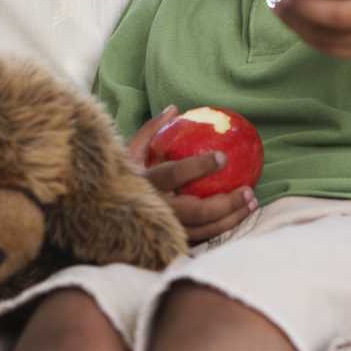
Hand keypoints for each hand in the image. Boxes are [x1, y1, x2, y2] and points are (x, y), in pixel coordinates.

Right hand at [126, 106, 257, 243]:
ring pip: (202, 230)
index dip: (198, 167)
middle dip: (226, 203)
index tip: (222, 157)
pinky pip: (200, 239)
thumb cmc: (119, 176)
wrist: (99, 213)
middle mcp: (154, 209)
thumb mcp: (129, 151)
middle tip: (249, 190)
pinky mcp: (168, 242)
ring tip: (251, 203)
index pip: (173, 175)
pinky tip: (238, 217)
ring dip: (230, 219)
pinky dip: (221, 229)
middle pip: (196, 212)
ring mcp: (162, 229)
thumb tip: (174, 109)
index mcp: (143, 182)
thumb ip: (152, 130)